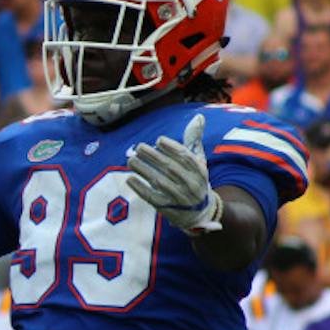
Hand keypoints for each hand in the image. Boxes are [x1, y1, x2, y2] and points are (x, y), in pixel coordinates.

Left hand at [125, 114, 222, 234]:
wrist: (199, 213)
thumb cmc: (195, 180)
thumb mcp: (198, 161)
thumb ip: (194, 140)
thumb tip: (198, 116)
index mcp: (200, 171)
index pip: (185, 157)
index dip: (172, 147)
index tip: (158, 140)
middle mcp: (191, 185)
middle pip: (170, 168)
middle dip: (153, 156)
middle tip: (138, 147)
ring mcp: (179, 198)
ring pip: (159, 182)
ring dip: (143, 170)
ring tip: (130, 160)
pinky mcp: (167, 208)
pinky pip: (152, 197)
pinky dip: (140, 188)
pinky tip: (130, 178)